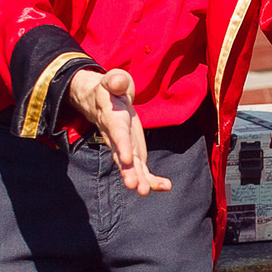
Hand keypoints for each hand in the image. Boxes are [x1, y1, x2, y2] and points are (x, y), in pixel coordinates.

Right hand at [66, 67, 170, 194]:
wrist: (105, 100)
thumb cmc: (111, 88)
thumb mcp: (113, 79)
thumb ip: (116, 81)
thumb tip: (119, 82)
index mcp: (112, 118)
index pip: (117, 133)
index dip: (122, 145)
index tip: (128, 159)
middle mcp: (116, 137)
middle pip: (121, 156)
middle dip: (128, 172)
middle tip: (134, 186)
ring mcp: (125, 147)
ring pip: (131, 167)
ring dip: (139, 180)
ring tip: (145, 192)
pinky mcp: (134, 153)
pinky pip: (142, 169)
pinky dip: (152, 179)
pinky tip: (165, 186)